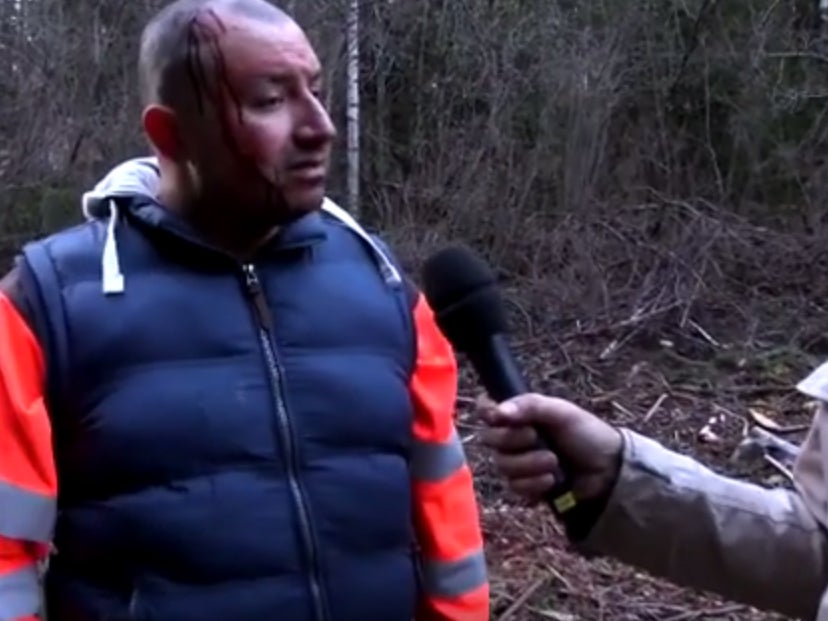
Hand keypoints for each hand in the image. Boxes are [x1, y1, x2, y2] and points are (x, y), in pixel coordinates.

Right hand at [477, 393, 623, 504]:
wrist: (608, 472)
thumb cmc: (587, 435)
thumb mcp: (562, 412)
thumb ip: (530, 406)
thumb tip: (498, 411)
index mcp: (520, 414)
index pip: (486, 409)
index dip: (488, 413)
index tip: (499, 418)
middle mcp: (512, 437)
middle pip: (489, 439)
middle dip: (514, 440)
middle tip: (536, 438)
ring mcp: (517, 463)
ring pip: (502, 465)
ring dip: (529, 464)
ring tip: (554, 463)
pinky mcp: (524, 487)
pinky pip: (514, 486)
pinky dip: (533, 484)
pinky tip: (551, 481)